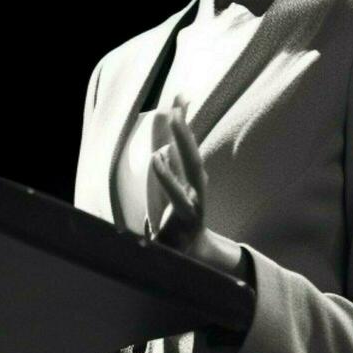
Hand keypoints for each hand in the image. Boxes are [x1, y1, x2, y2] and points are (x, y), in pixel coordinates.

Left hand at [149, 95, 211, 261]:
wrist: (188, 257)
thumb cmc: (177, 223)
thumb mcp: (170, 195)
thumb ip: (168, 172)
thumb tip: (163, 148)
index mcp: (189, 179)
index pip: (186, 145)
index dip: (183, 120)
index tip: (180, 95)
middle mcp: (195, 186)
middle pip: (192, 150)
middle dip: (185, 125)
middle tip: (178, 100)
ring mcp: (195, 200)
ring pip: (192, 167)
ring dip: (184, 141)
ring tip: (173, 118)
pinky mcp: (187, 216)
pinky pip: (177, 194)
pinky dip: (168, 176)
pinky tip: (156, 157)